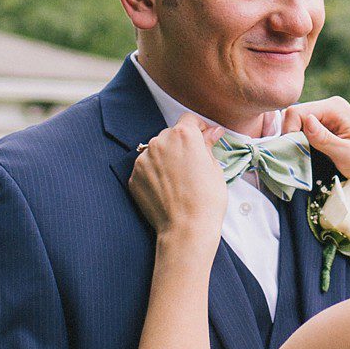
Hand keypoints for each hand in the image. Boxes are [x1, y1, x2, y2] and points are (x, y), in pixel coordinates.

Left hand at [129, 114, 226, 242]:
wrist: (186, 229)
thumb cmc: (206, 201)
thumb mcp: (215, 169)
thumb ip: (208, 145)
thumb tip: (212, 132)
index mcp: (184, 135)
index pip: (189, 119)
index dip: (198, 128)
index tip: (203, 137)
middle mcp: (160, 141)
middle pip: (171, 134)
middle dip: (181, 144)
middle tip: (191, 165)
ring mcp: (144, 159)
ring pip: (156, 150)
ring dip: (165, 158)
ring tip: (178, 180)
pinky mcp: (134, 176)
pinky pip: (145, 168)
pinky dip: (154, 174)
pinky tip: (166, 189)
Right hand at [290, 97, 349, 192]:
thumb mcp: (346, 154)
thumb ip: (323, 138)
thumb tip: (305, 120)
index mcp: (335, 107)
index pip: (296, 112)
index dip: (288, 132)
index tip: (293, 153)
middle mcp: (331, 107)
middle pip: (295, 117)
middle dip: (292, 137)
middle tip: (299, 158)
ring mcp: (330, 117)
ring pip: (299, 126)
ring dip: (298, 142)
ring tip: (305, 159)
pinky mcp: (330, 128)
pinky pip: (307, 132)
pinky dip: (305, 144)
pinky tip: (311, 156)